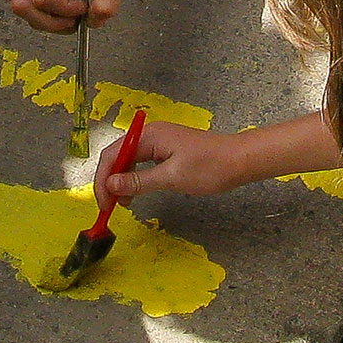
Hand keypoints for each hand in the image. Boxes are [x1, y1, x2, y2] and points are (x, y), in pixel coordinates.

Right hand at [12, 0, 126, 33]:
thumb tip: (92, 21)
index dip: (64, 11)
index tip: (85, 6)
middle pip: (23, 5)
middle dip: (49, 22)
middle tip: (76, 21)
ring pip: (23, 8)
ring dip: (48, 21)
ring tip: (73, 16)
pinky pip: (30, 5)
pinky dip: (47, 16)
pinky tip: (67, 10)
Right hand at [98, 121, 252, 206]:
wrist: (239, 160)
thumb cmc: (209, 168)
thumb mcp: (172, 177)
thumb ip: (139, 181)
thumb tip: (110, 185)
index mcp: (149, 136)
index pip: (112, 154)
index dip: (103, 180)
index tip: (103, 204)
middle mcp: (150, 134)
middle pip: (118, 155)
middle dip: (109, 181)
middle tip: (110, 207)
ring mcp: (159, 141)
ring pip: (129, 160)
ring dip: (121, 181)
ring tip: (122, 204)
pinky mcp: (167, 149)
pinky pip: (142, 162)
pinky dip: (135, 178)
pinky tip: (135, 193)